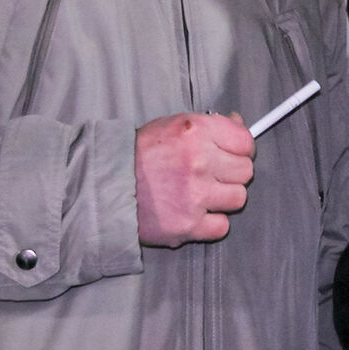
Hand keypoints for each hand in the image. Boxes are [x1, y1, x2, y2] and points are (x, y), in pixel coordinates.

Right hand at [135, 112, 255, 247]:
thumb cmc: (139, 154)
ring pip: (238, 198)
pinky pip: (221, 227)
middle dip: (232, 174)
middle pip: (245, 171)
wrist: (103, 187)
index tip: (231, 155)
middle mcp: (199, 161)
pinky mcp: (187, 225)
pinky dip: (210, 223)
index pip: (246, 142)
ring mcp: (194, 195)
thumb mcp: (174, 125)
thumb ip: (211, 125)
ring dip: (223, 198)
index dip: (241, 149)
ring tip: (201, 195)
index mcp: (197, 131)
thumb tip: (240, 123)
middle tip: (213, 176)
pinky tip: (194, 214)